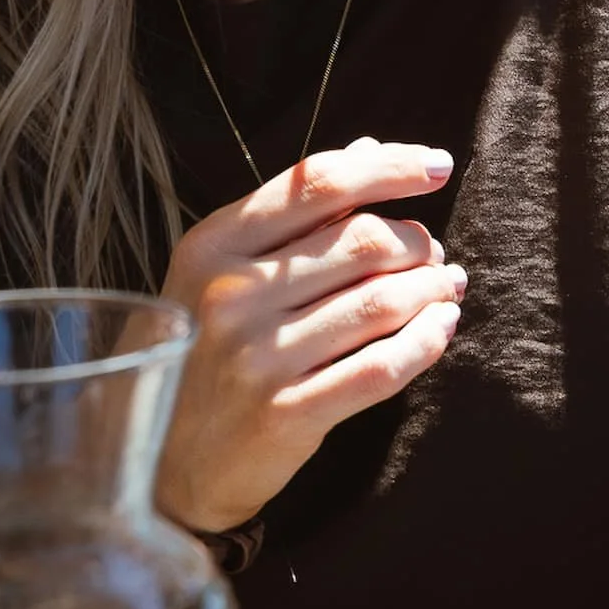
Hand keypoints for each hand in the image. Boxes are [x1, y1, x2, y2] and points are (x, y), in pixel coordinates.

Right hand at [154, 137, 465, 531]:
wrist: (161, 460)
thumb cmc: (206, 346)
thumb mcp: (227, 268)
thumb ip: (297, 210)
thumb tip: (371, 148)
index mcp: (213, 245)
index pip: (319, 183)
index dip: (391, 169)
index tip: (438, 166)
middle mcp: (229, 295)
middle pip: (362, 241)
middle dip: (417, 242)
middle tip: (435, 254)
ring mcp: (255, 358)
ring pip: (380, 303)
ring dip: (431, 289)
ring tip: (447, 286)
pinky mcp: (284, 414)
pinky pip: (379, 369)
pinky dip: (425, 342)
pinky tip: (441, 328)